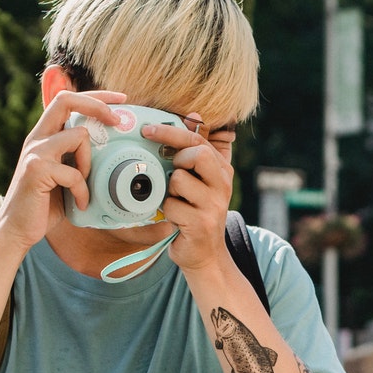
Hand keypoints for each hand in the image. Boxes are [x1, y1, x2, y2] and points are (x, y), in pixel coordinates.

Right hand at [0, 89, 129, 252]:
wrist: (17, 229)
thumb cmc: (44, 205)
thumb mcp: (63, 176)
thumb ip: (75, 159)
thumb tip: (108, 150)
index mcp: (44, 136)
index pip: (66, 101)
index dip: (94, 97)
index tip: (120, 100)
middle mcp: (37, 138)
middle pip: (66, 100)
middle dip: (97, 105)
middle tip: (118, 120)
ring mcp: (35, 152)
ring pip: (78, 136)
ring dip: (90, 162)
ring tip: (85, 184)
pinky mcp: (37, 170)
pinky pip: (74, 173)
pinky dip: (83, 191)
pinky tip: (80, 204)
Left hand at [139, 113, 233, 272]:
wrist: (206, 255)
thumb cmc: (196, 213)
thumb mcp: (202, 180)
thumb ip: (198, 150)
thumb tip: (196, 116)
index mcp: (222, 169)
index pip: (198, 140)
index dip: (172, 132)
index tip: (148, 130)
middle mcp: (223, 185)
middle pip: (197, 153)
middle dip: (176, 157)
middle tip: (170, 170)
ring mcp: (214, 205)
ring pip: (179, 180)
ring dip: (169, 190)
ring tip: (175, 201)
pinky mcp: (201, 224)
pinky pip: (172, 206)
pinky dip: (166, 212)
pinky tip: (174, 219)